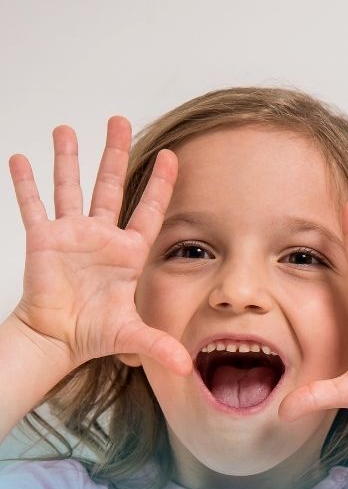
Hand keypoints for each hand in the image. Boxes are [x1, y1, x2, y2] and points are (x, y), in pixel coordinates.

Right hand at [7, 118, 191, 375]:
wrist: (58, 339)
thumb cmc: (94, 333)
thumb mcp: (132, 337)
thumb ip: (159, 346)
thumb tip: (185, 367)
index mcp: (128, 253)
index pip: (148, 210)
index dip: (160, 184)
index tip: (171, 156)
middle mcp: (101, 237)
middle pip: (109, 186)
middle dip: (114, 153)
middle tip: (118, 120)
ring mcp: (71, 235)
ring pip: (70, 187)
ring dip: (68, 158)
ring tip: (68, 129)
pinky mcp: (42, 240)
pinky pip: (33, 205)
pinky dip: (26, 182)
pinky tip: (22, 158)